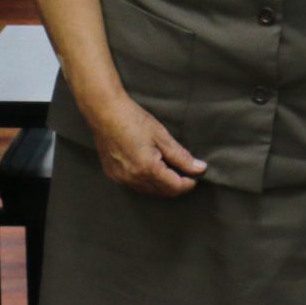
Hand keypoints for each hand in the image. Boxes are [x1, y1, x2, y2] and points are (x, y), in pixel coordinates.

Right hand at [82, 91, 206, 196]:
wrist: (105, 112)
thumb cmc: (134, 119)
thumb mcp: (162, 136)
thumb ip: (182, 156)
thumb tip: (200, 168)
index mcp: (148, 169)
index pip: (175, 187)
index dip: (189, 183)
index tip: (197, 175)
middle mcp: (133, 179)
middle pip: (162, 192)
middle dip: (176, 185)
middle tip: (185, 172)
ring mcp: (121, 178)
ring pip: (148, 190)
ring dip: (161, 184)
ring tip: (169, 168)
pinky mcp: (113, 175)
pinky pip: (134, 185)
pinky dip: (146, 181)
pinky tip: (150, 168)